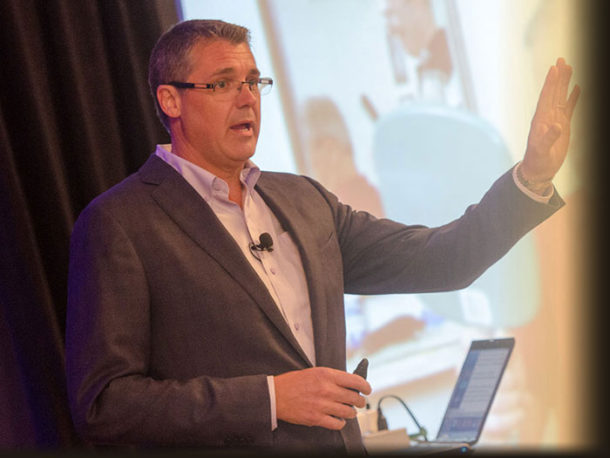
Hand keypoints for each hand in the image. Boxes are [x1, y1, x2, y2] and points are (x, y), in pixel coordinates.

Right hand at [274, 367, 371, 429]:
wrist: (276, 395)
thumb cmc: (294, 382)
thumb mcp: (315, 372)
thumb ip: (332, 377)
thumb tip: (350, 384)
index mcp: (326, 375)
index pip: (355, 381)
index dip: (365, 386)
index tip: (367, 389)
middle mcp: (326, 389)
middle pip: (355, 398)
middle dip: (360, 401)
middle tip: (359, 402)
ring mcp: (322, 405)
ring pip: (348, 412)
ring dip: (351, 413)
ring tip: (348, 411)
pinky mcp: (316, 418)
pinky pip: (337, 424)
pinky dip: (340, 423)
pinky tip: (338, 419)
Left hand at [521, 58, 580, 183]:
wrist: (539, 169)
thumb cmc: (538, 160)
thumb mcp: (542, 150)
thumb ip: (549, 137)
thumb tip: (557, 125)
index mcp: (540, 119)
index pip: (546, 97)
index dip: (550, 83)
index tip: (554, 68)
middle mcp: (547, 116)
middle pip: (553, 92)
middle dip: (557, 76)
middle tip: (561, 59)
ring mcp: (555, 119)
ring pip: (561, 96)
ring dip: (564, 82)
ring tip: (569, 67)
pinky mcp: (563, 125)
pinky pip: (569, 107)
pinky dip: (573, 97)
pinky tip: (577, 87)